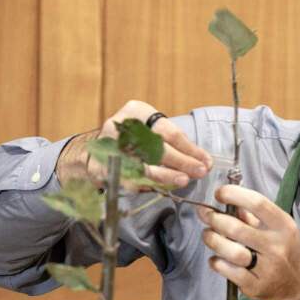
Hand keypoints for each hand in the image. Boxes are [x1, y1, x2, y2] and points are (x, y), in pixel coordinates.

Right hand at [55, 100, 211, 188]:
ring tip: (183, 180)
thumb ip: (173, 142)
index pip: (167, 131)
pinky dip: (148, 185)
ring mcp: (108, 148)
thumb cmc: (131, 140)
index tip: (205, 160)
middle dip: (181, 161)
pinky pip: (128, 180)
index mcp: (135, 112)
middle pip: (156, 146)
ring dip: (165, 174)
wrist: (93, 152)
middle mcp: (119, 126)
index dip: (189, 148)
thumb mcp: (150, 130)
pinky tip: (162, 188)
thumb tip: (202, 160)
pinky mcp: (102, 168)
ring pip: (142, 164)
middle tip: (199, 171)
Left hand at [196, 184, 299, 299]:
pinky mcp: (256, 286)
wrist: (296, 285)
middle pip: (237, 228)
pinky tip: (215, 258)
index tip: (219, 194)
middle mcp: (276, 246)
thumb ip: (254, 215)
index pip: (257, 203)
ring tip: (207, 235)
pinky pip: (229, 271)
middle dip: (214, 218)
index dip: (233, 194)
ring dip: (212, 240)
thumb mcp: (278, 228)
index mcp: (283, 226)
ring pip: (231, 252)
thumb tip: (230, 200)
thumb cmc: (284, 251)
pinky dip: (216, 262)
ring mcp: (267, 268)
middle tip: (204, 214)